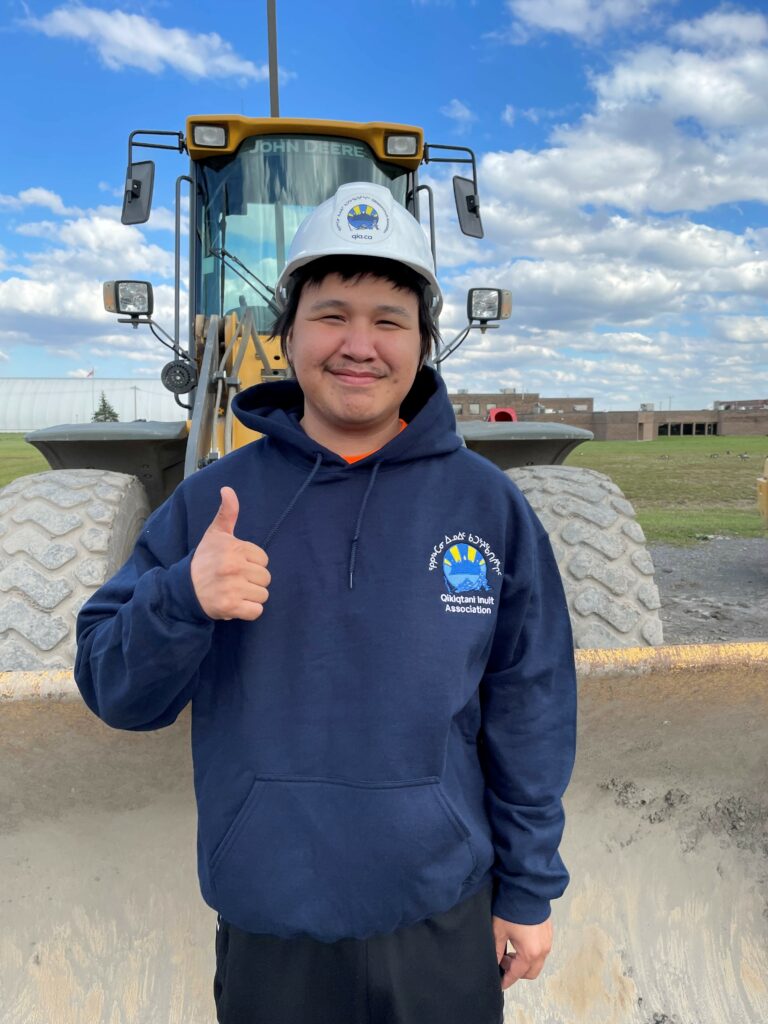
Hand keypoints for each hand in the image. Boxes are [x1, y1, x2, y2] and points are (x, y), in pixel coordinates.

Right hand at [191, 487, 270, 620]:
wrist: (183, 589)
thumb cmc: (204, 560)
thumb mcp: (215, 534)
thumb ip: (227, 513)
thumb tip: (228, 489)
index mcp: (233, 548)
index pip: (263, 559)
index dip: (252, 563)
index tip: (236, 564)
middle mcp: (233, 567)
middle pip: (266, 578)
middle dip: (253, 580)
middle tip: (235, 580)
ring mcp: (232, 588)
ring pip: (263, 595)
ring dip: (251, 596)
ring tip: (234, 591)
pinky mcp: (230, 607)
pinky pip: (257, 612)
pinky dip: (249, 611)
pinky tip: (235, 604)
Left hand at [493, 915, 552, 989]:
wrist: (528, 889)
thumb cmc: (513, 910)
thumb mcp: (499, 931)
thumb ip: (497, 950)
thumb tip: (494, 962)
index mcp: (530, 953)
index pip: (517, 974)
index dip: (507, 980)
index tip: (500, 984)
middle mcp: (542, 950)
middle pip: (530, 972)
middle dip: (516, 972)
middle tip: (503, 961)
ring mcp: (547, 942)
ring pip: (537, 962)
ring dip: (524, 962)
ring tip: (510, 950)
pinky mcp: (549, 933)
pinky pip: (541, 951)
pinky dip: (531, 952)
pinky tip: (519, 942)